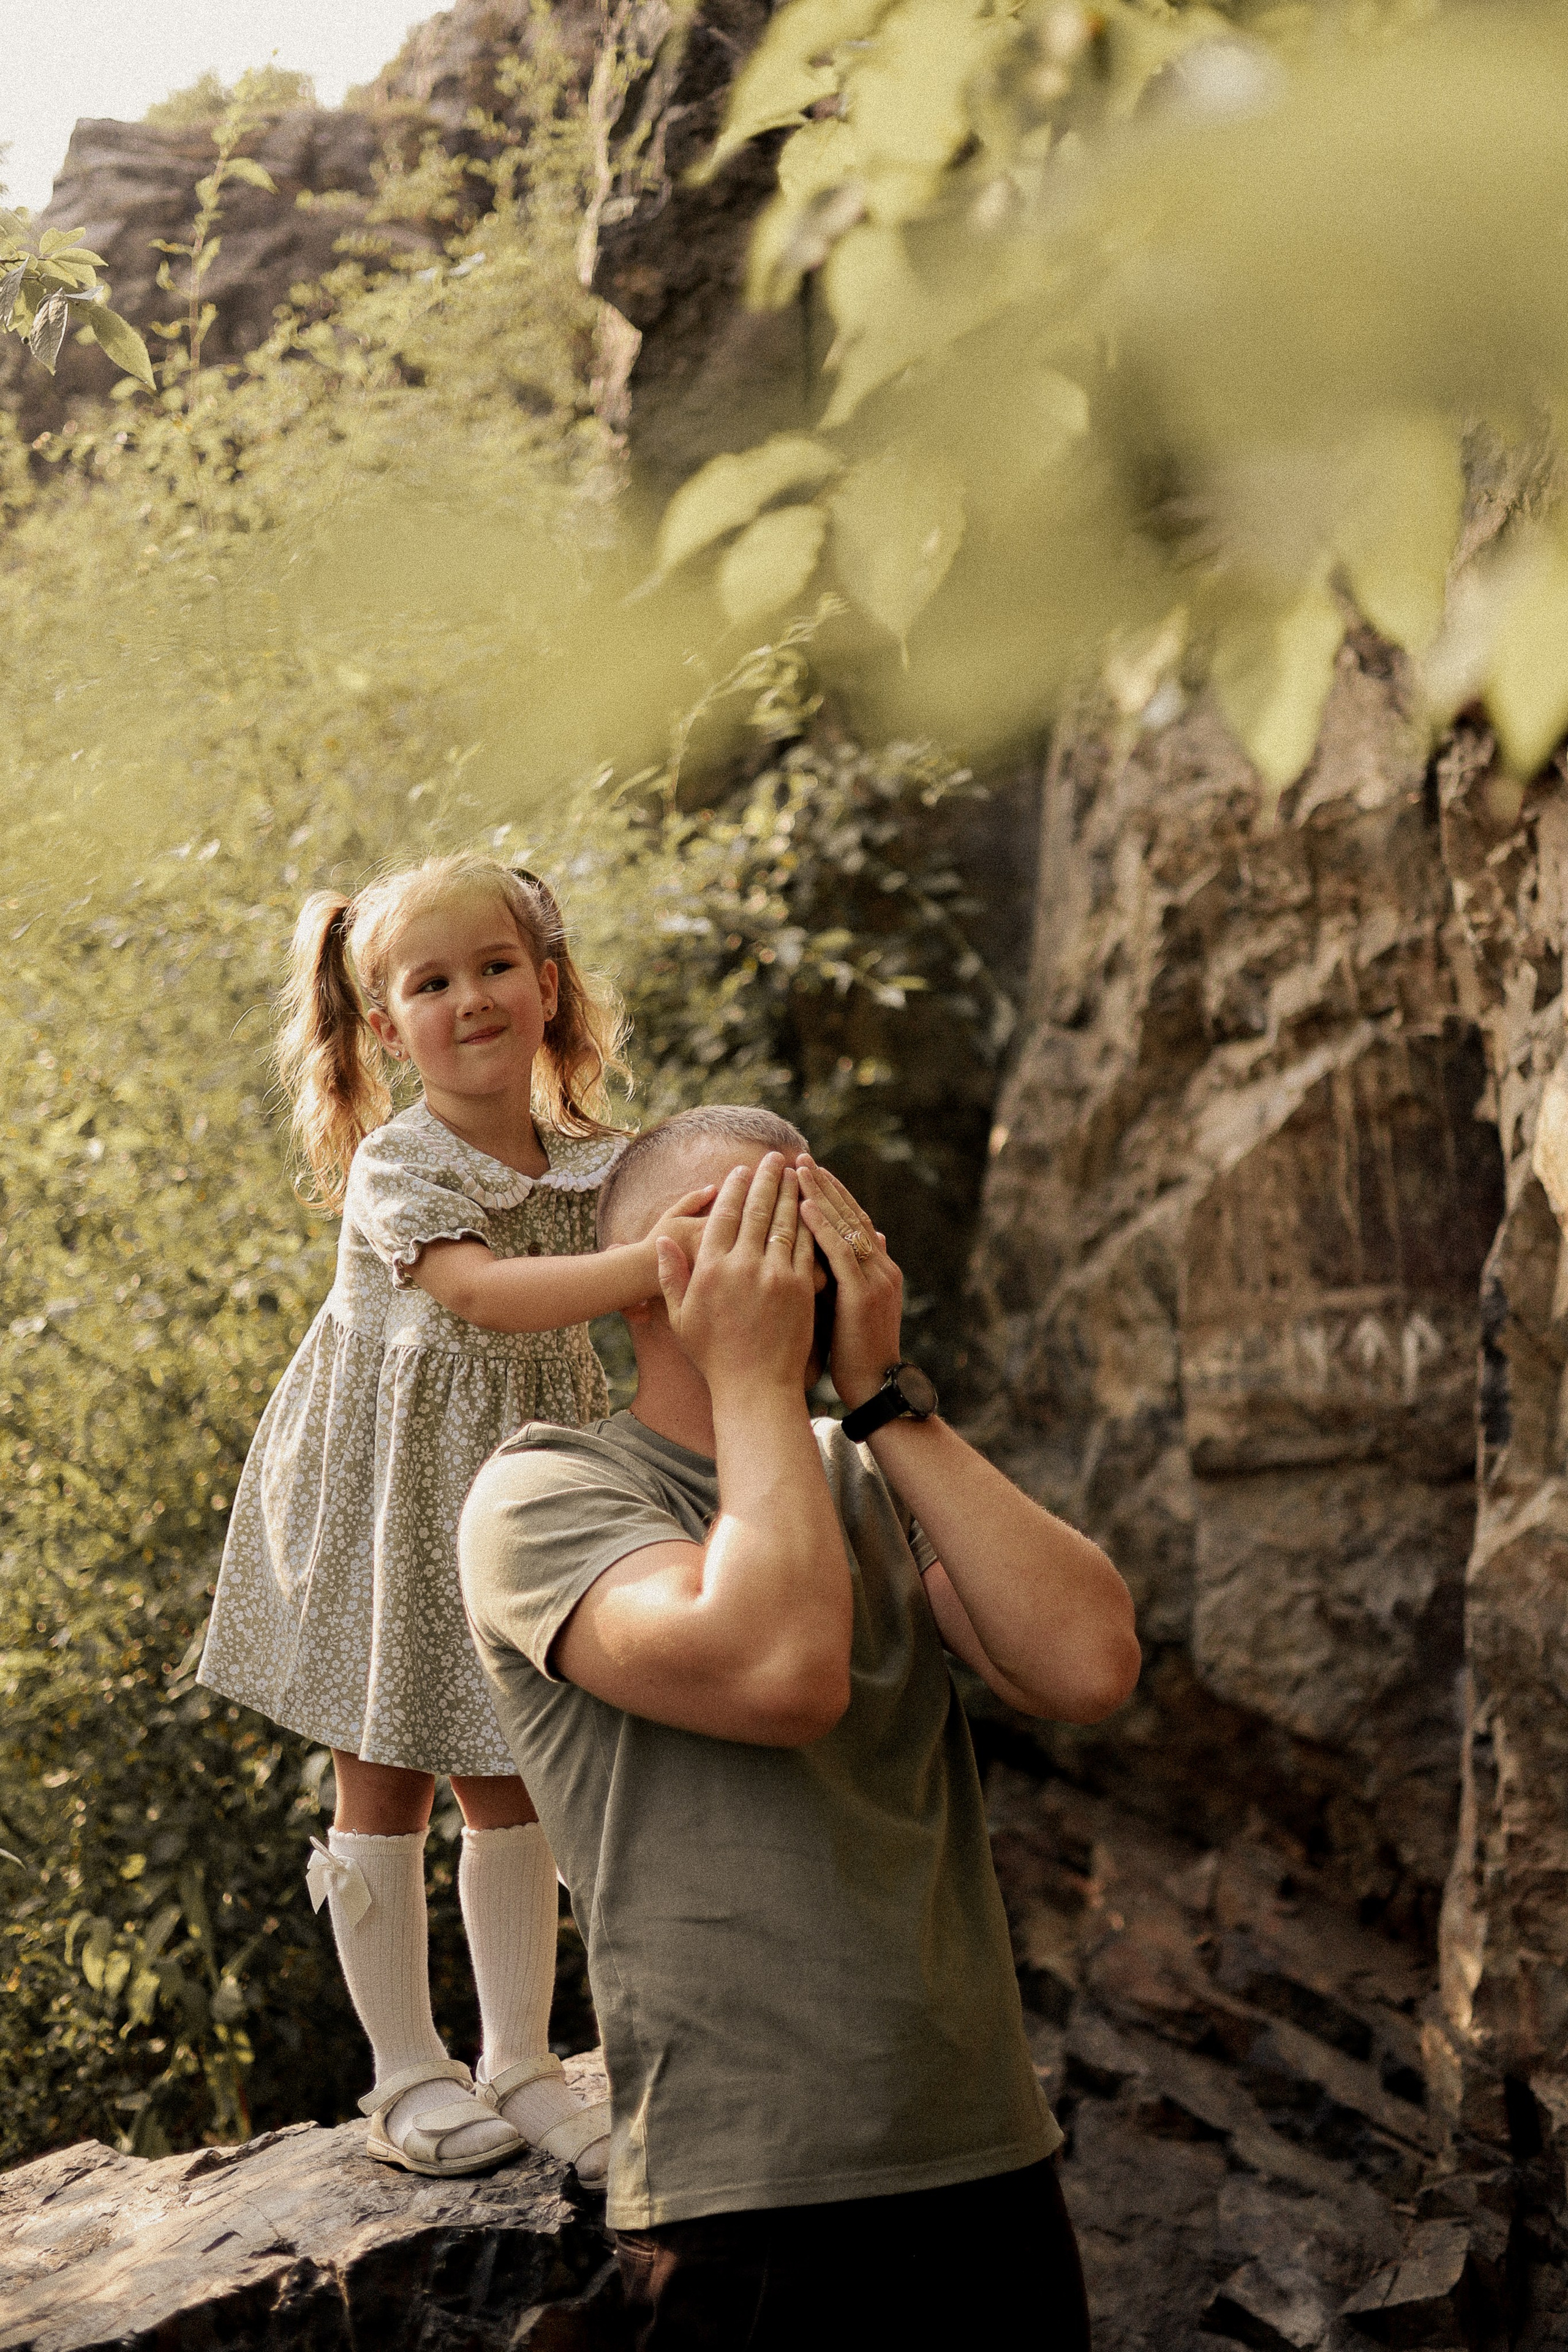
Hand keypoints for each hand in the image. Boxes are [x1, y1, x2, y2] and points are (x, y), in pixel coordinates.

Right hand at [655, 1154, 816, 1398]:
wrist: (755, 1387)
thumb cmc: (714, 1356)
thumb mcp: (681, 1317)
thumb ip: (670, 1276)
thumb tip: (662, 1242)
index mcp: (710, 1270)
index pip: (723, 1216)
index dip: (733, 1189)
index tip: (741, 1171)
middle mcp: (742, 1267)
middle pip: (756, 1210)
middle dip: (765, 1179)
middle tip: (774, 1158)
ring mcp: (774, 1276)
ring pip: (784, 1222)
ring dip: (790, 1193)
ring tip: (795, 1172)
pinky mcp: (800, 1288)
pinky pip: (805, 1246)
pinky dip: (809, 1222)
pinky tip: (812, 1207)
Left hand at [796, 1159, 902, 1410]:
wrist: (874, 1387)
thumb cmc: (853, 1352)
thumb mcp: (846, 1306)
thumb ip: (839, 1277)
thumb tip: (828, 1250)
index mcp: (878, 1268)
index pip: (853, 1220)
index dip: (831, 1194)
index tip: (806, 1171)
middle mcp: (881, 1266)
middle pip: (850, 1214)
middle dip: (824, 1185)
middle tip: (799, 1158)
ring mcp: (875, 1279)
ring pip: (846, 1225)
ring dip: (821, 1195)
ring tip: (797, 1170)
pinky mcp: (862, 1295)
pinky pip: (840, 1252)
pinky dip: (821, 1227)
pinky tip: (802, 1207)